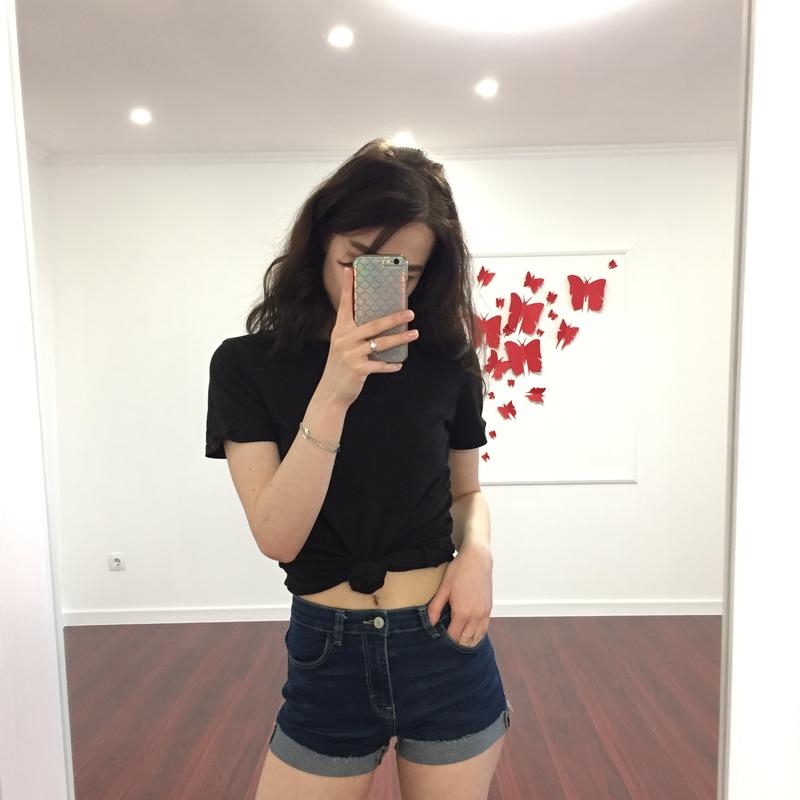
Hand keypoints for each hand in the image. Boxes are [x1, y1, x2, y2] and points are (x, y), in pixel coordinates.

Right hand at [318, 266, 418, 407]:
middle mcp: (344, 339)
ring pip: (381, 343)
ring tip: (414, 334)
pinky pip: (380, 365)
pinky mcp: (358, 369)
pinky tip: (399, 364)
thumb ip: (354, 333)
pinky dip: (390, 365)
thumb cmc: (340, 366)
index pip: (345, 305)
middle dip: (394, 317)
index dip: (347, 287)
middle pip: (373, 324)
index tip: (351, 270)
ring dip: (400, 338)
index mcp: (340, 330)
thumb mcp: (342, 346)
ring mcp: (351, 354)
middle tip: (410, 312)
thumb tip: (377, 322)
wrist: (331, 392)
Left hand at [427, 545, 493, 646]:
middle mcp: (475, 616)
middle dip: (456, 642)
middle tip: (447, 640)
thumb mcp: (444, 588)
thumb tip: (431, 623)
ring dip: (467, 640)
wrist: (477, 559)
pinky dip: (477, 634)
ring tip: (457, 640)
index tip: (439, 639)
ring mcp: (484, 613)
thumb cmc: (459, 571)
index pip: (454, 636)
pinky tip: (469, 633)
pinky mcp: (489, 609)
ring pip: (476, 637)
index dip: (446, 640)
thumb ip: (436, 607)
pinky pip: (484, 629)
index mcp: (462, 612)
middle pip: (465, 640)